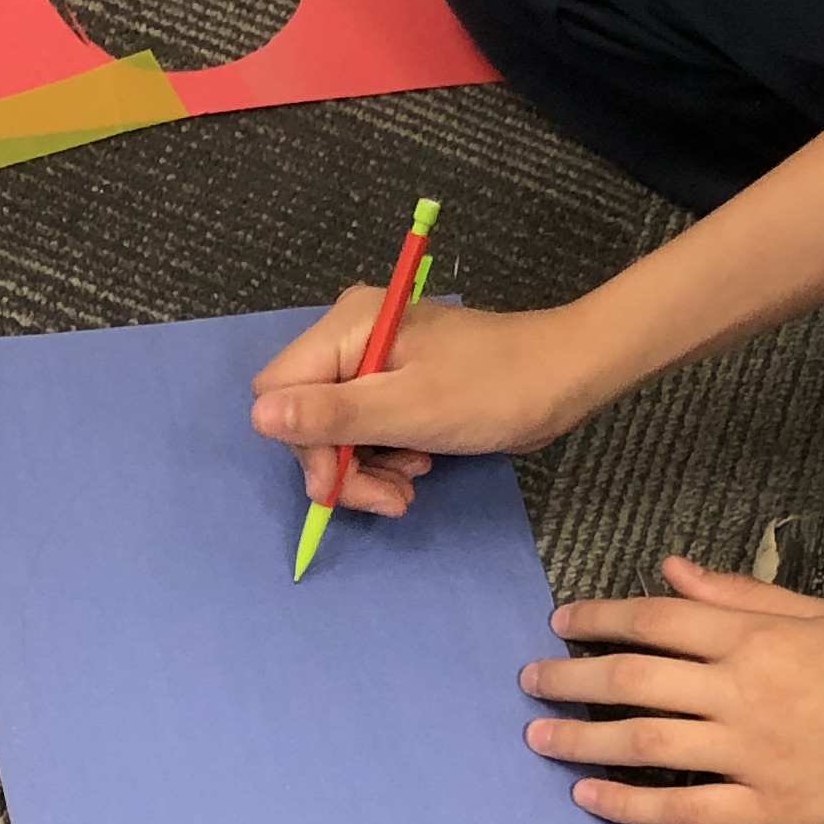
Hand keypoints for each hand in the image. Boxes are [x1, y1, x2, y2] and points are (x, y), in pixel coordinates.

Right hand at [249, 293, 604, 516]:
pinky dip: (385, 455)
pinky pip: (366, 425)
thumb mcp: (408, 410)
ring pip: (335, 427)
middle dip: (340, 464)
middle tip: (388, 497)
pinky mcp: (397, 380)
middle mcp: (351, 335)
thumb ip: (332, 415)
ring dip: (366, 467)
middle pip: (305, 414)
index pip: (279, 391)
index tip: (341, 481)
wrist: (564, 376)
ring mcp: (374, 358)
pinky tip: (417, 467)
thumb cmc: (494, 389)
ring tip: (409, 486)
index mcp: (347, 326)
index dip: (303, 444)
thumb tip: (258, 418)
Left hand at [521, 555, 823, 823]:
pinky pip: (683, 810)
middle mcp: (747, 693)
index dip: (599, 619)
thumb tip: (672, 573)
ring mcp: (755, 755)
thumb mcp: (822, 611)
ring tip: (540, 740)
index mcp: (760, 638)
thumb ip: (740, 595)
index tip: (562, 623)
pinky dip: (629, 805)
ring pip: (646, 745)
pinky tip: (590, 798)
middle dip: (572, 680)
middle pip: (635, 681)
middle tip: (531, 682)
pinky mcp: (768, 810)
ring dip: (583, 741)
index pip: (657, 621)